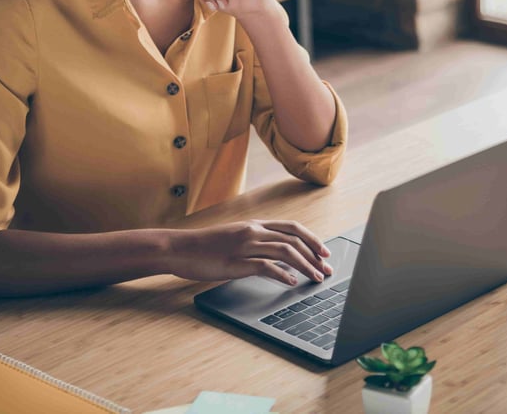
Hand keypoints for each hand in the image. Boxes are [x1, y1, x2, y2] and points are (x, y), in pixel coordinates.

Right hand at [164, 220, 332, 285]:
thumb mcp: (235, 236)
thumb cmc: (206, 246)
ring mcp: (245, 246)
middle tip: (326, 268)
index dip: (312, 239)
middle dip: (315, 254)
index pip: (292, 227)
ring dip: (305, 266)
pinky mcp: (236, 262)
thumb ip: (255, 240)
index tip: (324, 252)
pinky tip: (291, 282)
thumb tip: (277, 252)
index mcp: (255, 224)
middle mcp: (253, 231)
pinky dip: (282, 274)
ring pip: (285, 251)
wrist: (180, 248)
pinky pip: (266, 267)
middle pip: (294, 239)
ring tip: (315, 278)